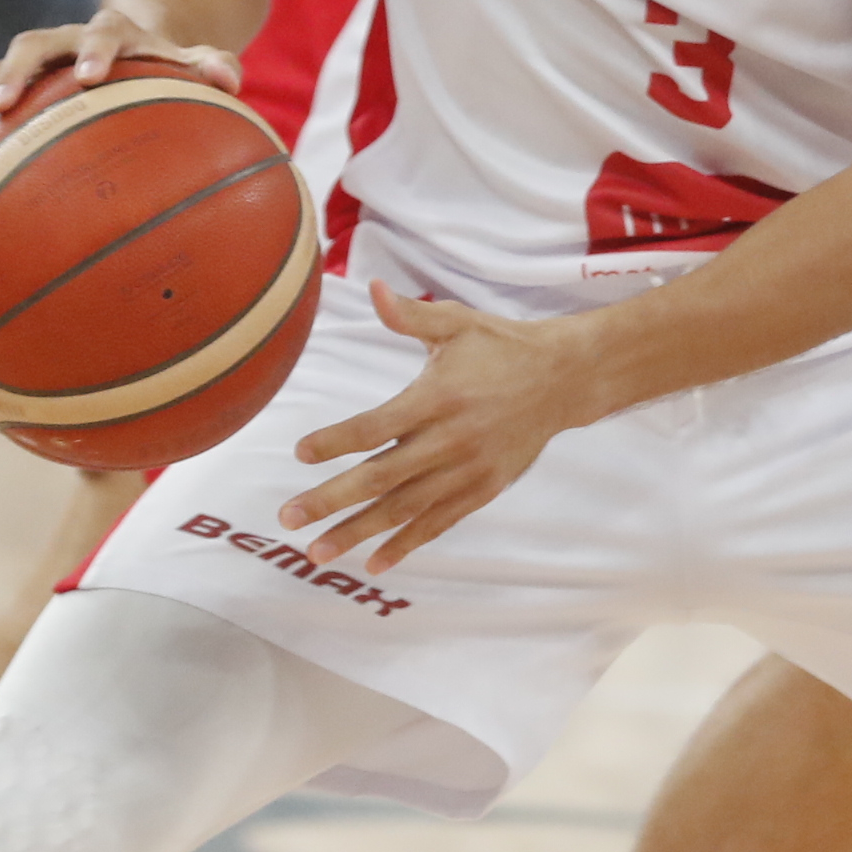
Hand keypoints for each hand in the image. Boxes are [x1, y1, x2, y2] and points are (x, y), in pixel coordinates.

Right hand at [0, 8, 239, 139]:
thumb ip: (213, 64)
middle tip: (3, 104)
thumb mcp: (193, 60)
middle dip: (16, 72)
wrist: (133, 46)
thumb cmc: (167, 65)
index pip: (104, 34)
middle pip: (34, 45)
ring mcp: (38, 61)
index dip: (96, 52)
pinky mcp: (17, 81)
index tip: (92, 76)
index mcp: (114, 33)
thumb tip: (231, 79)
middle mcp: (67, 41)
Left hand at [280, 281, 608, 571]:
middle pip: (381, 478)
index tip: (300, 453)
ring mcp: (467, 471)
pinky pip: (437, 523)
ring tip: (317, 551)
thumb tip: (371, 288)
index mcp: (437, 398)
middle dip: (330, 500)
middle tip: (287, 518)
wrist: (564, 379)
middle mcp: (450, 440)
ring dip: (358, 532)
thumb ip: (409, 315)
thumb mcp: (457, 323)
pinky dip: (405, 544)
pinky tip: (373, 563)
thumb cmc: (502, 346)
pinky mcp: (482, 490)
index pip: (376, 426)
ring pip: (404, 509)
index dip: (335, 441)